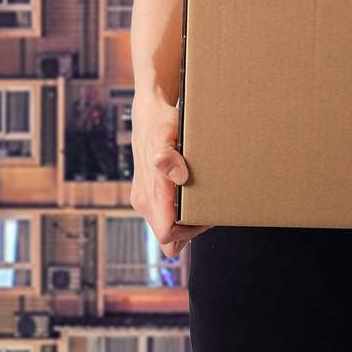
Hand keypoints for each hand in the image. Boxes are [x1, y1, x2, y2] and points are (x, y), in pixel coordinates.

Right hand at [129, 89, 210, 258]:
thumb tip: (177, 175)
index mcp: (150, 192)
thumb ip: (168, 156)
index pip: (168, 234)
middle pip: (169, 238)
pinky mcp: (146, 195)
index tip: (206, 215)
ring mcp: (143, 199)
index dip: (190, 232)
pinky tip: (190, 194)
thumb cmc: (160, 123)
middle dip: (190, 230)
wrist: (148, 113)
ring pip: (166, 230)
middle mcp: (143, 200)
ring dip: (185, 223)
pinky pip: (164, 217)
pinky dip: (178, 213)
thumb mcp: (166, 133)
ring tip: (201, 201)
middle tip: (208, 209)